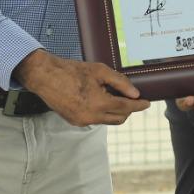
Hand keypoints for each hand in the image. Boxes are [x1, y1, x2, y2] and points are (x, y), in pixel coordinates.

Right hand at [16, 51, 150, 126]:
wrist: (46, 77)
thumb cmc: (72, 71)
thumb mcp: (100, 71)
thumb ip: (120, 82)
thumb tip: (135, 93)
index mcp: (98, 104)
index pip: (126, 108)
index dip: (139, 105)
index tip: (147, 103)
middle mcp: (91, 117)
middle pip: (119, 118)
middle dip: (128, 110)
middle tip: (132, 98)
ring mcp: (82, 121)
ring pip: (107, 120)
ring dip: (115, 111)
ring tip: (114, 96)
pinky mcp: (75, 122)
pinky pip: (95, 120)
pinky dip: (102, 112)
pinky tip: (99, 99)